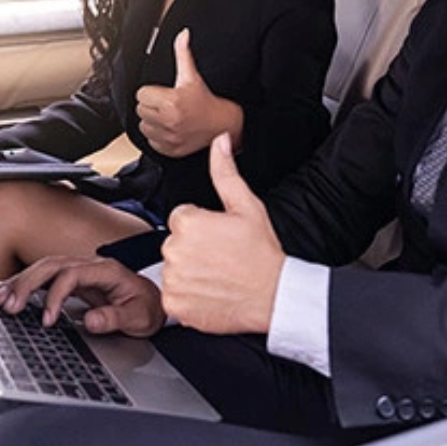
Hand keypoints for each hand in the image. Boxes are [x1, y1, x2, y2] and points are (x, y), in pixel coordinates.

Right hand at [0, 255, 164, 337]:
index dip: (55, 295)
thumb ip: (115, 318)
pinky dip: (26, 284)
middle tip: (8, 305)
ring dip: (21, 282)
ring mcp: (81, 271)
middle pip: (52, 265)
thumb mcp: (139, 318)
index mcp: (106, 272)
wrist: (154, 303)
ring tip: (0, 300)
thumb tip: (91, 320)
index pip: (71, 275)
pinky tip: (9, 294)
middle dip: (27, 283)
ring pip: (45, 268)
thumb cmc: (147, 308)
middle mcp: (91, 267)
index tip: (47, 320)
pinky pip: (46, 277)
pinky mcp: (74, 280)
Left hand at [136, 29, 243, 157]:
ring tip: (167, 116)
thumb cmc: (207, 101)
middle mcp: (169, 121)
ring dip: (152, 121)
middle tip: (166, 104)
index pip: (141, 94)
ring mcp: (169, 137)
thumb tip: (183, 34)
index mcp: (171, 102)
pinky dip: (158, 136)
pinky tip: (170, 128)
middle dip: (151, 105)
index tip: (163, 93)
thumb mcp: (192, 75)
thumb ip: (183, 53)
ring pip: (144, 126)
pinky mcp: (170, 150)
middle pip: (141, 110)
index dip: (151, 92)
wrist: (224, 124)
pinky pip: (151, 142)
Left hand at [162, 132, 284, 333]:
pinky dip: (187, 296)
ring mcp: (173, 279)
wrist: (274, 296)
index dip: (203, 227)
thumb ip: (225, 171)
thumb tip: (220, 141)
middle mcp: (174, 249)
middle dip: (194, 248)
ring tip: (217, 274)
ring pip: (173, 268)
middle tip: (221, 256)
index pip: (182, 218)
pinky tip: (210, 292)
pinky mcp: (174, 304)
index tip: (220, 238)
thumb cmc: (262, 253)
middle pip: (175, 243)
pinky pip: (172, 296)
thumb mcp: (247, 205)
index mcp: (188, 222)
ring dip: (189, 272)